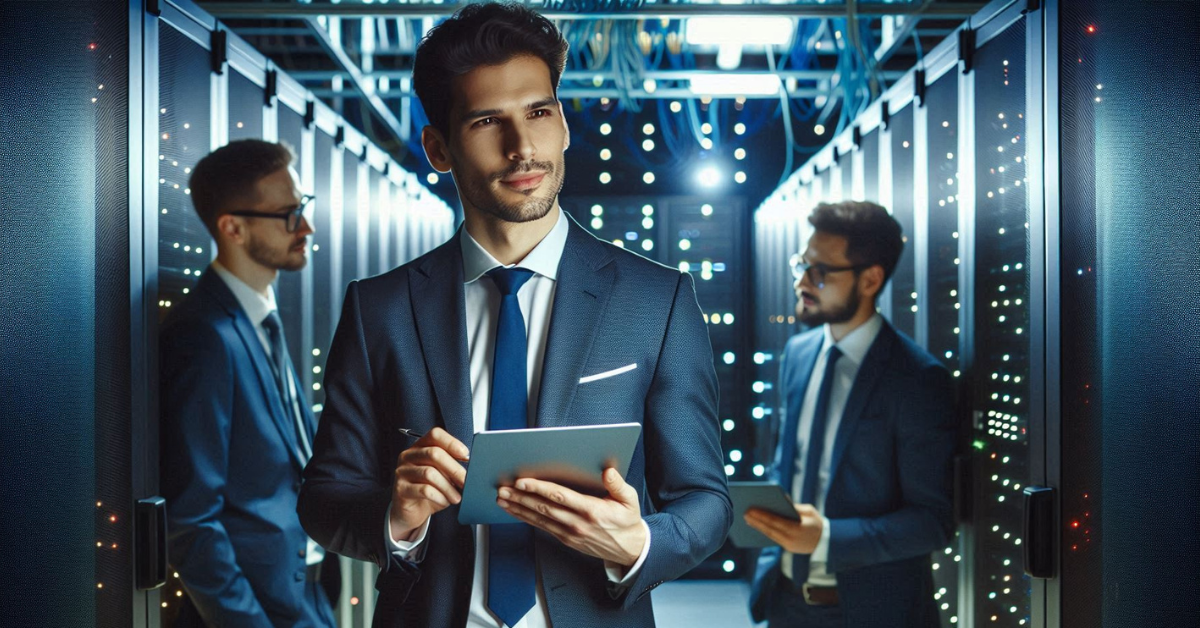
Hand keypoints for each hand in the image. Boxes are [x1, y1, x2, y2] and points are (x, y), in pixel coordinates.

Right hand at [389, 427, 468, 541]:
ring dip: (448, 487)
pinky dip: (439, 497)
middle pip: (434, 453)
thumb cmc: (430, 490)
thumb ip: (452, 467)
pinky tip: (445, 502)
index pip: (435, 435)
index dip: (452, 442)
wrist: (412, 511)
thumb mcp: (443, 475)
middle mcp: (409, 455)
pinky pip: (424, 490)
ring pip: (430, 473)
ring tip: (457, 497)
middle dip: (454, 469)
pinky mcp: (400, 489)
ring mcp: (402, 471)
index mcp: (420, 447)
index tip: (466, 455)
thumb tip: (471, 468)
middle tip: (466, 481)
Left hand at [498, 468, 645, 566]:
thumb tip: (608, 471)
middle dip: (520, 498)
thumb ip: (618, 484)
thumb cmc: (627, 521)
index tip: (522, 482)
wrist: (629, 549)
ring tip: (502, 499)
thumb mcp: (630, 500)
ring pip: (539, 519)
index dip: (539, 488)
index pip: (559, 496)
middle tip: (502, 489)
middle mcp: (577, 522)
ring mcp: (569, 533)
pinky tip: (515, 511)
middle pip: (543, 507)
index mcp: (591, 510)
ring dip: (518, 508)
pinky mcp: (566, 539)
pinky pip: (542, 527)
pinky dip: (526, 518)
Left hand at [744, 503, 823, 553]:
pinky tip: (756, 525)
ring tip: (747, 518)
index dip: (762, 515)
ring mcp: (789, 545)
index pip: (775, 521)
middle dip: (756, 521)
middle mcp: (791, 539)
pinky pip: (773, 538)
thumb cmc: (817, 523)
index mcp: (797, 529)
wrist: (827, 542)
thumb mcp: (809, 511)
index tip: (751, 509)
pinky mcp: (788, 548)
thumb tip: (781, 499)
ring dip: (758, 527)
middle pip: (770, 529)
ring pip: (770, 535)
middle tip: (744, 512)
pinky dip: (764, 532)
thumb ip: (795, 506)